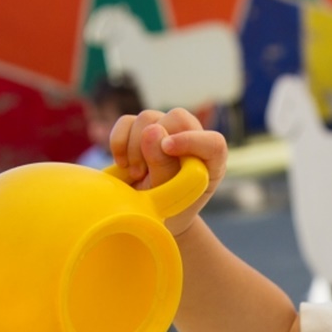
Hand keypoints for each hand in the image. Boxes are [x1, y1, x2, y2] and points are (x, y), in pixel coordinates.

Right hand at [109, 108, 228, 234]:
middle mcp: (192, 140)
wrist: (147, 214)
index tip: (167, 148)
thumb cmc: (165, 210)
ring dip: (134, 146)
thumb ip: (163, 166)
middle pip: (178, 118)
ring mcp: (167, 131)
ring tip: (135, 174)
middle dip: (153, 141)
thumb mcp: (166, 197)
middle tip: (141, 172)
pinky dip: (119, 140)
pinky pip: (127, 121)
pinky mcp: (143, 129)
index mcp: (210, 162)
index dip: (191, 141)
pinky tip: (122, 163)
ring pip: (148, 117)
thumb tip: (152, 131)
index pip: (213, 142)